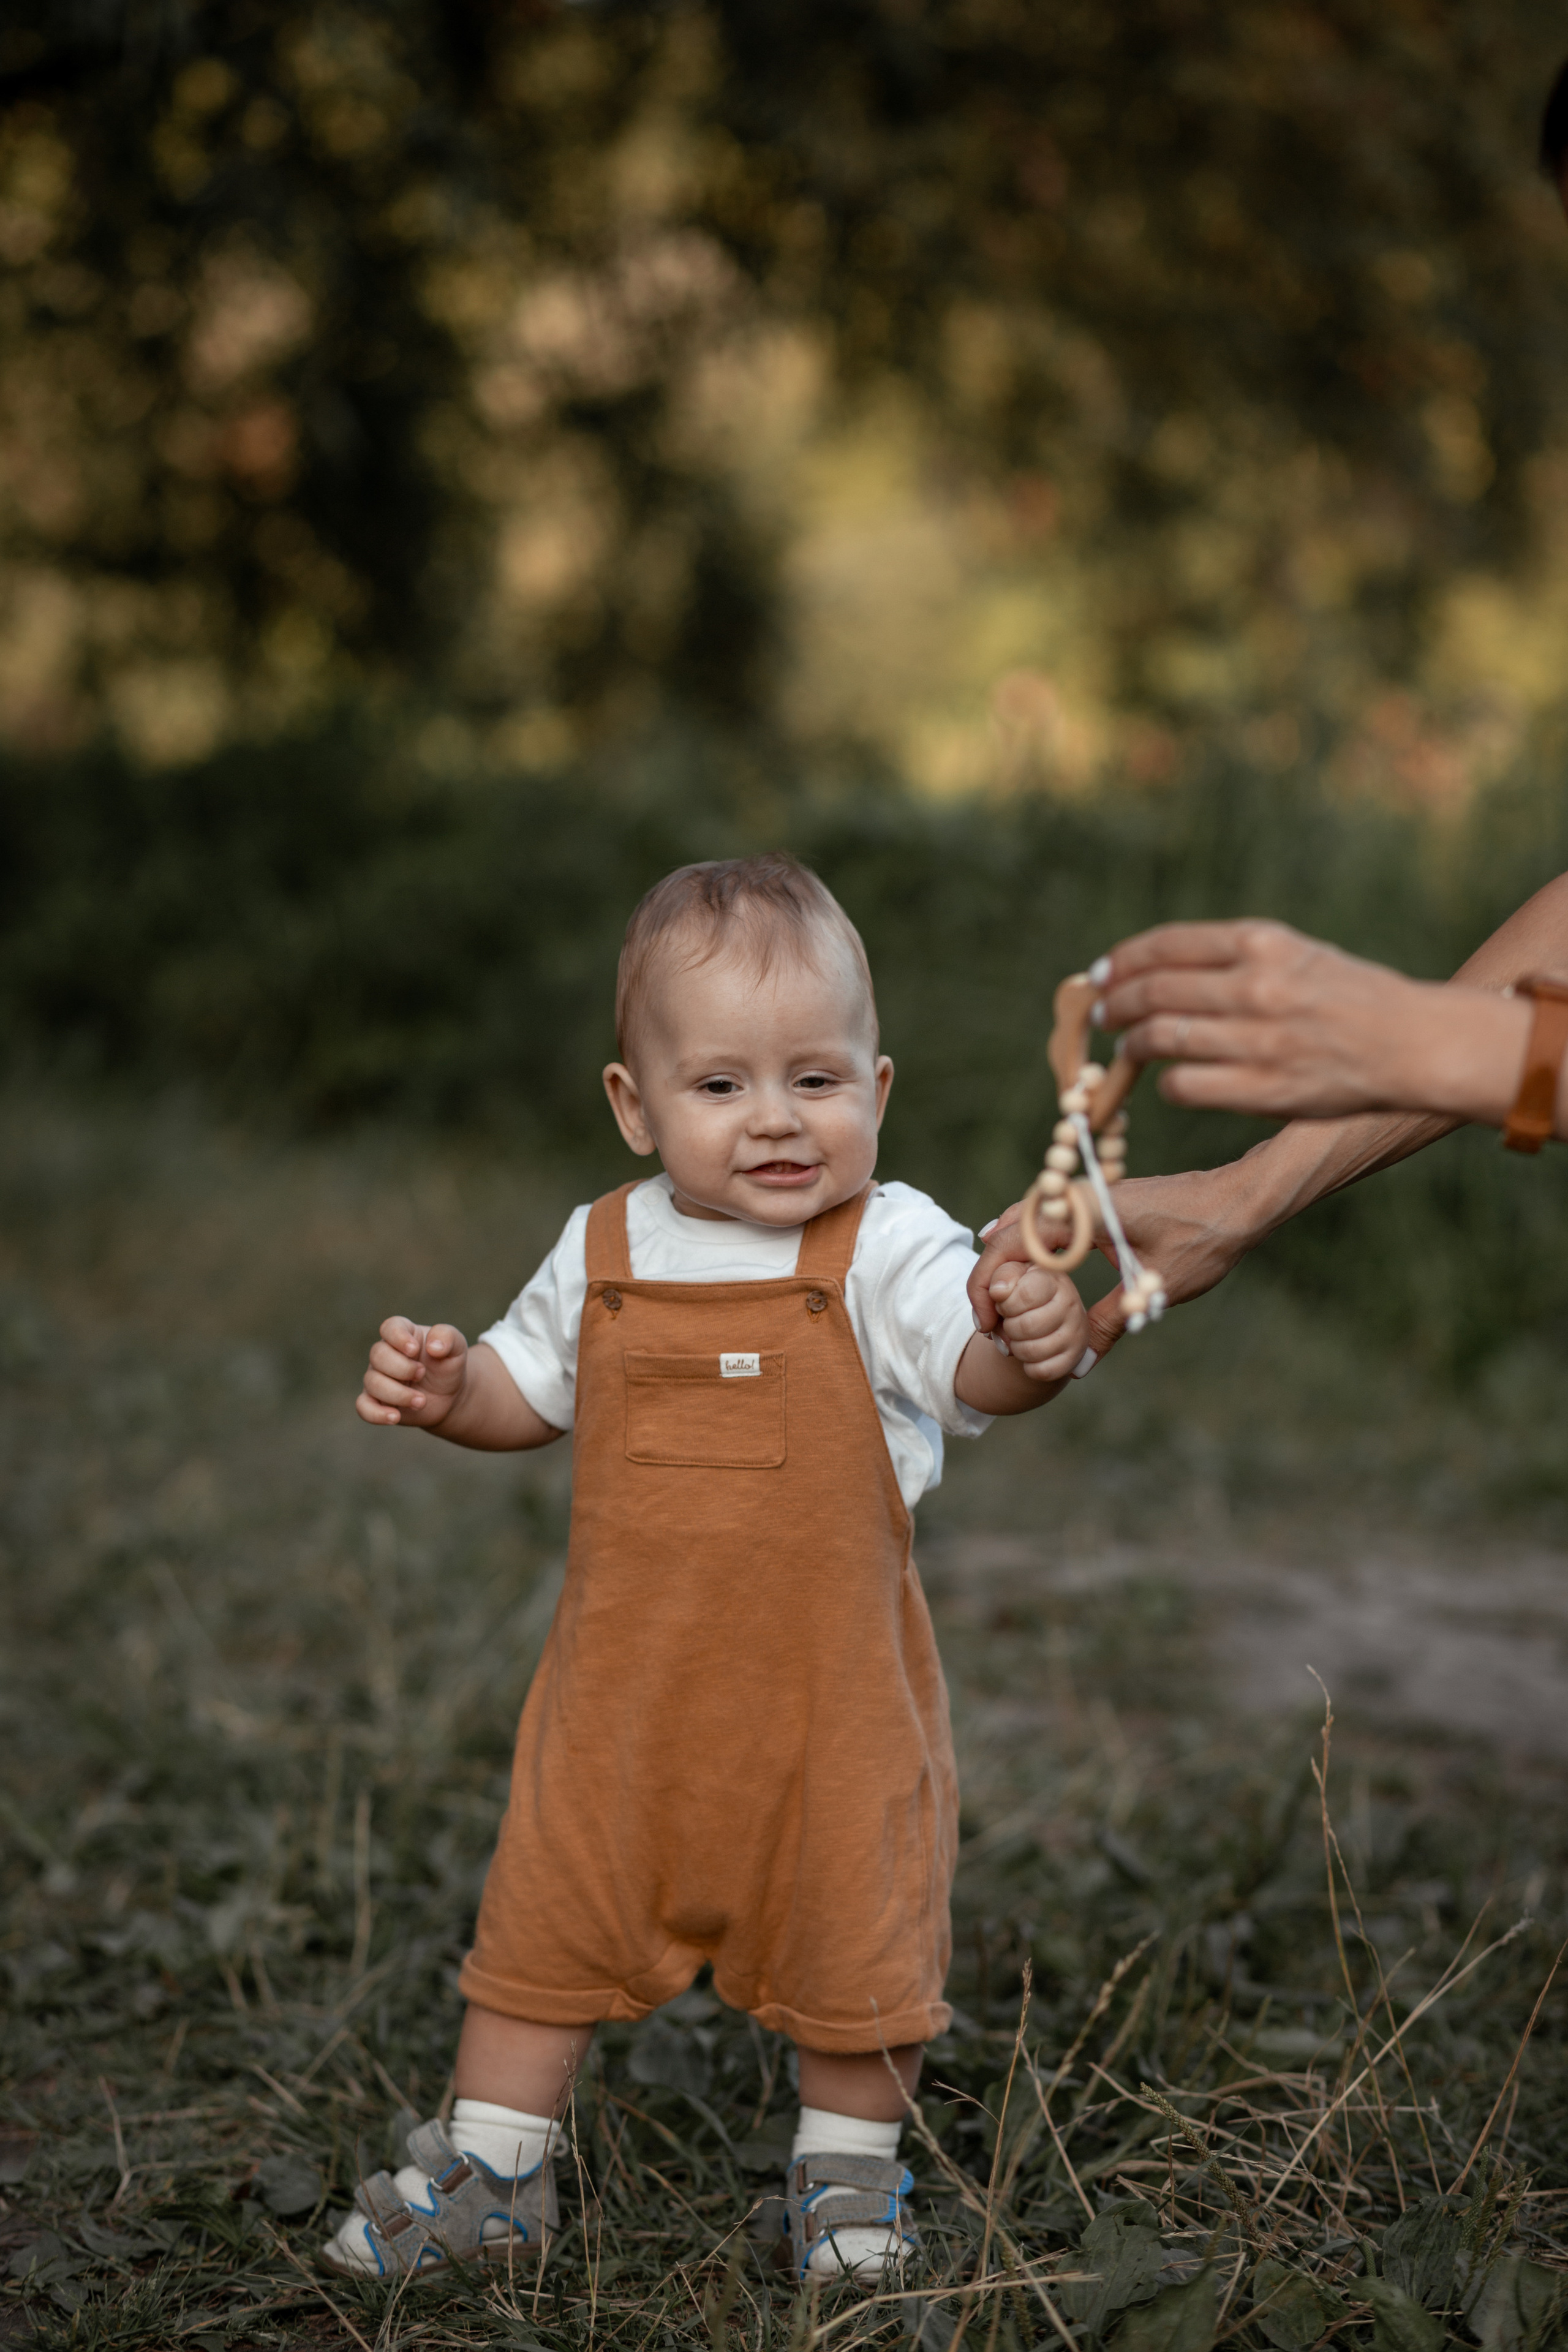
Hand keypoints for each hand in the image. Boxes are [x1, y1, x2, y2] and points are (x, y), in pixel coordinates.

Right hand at [357, 1316, 469, 1427]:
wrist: (449, 1395)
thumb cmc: (448, 1365)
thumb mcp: (456, 1346)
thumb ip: (448, 1337)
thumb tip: (433, 1347)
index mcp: (403, 1334)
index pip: (390, 1327)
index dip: (398, 1337)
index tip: (414, 1350)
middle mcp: (385, 1354)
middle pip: (378, 1355)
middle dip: (402, 1368)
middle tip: (422, 1374)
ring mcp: (377, 1377)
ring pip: (373, 1382)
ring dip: (398, 1394)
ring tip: (421, 1401)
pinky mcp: (376, 1401)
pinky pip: (363, 1407)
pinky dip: (376, 1414)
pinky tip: (395, 1417)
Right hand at [968, 1167, 1264, 1366]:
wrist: (1237, 1201)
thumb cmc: (1202, 1239)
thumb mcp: (1152, 1288)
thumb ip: (1109, 1324)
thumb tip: (1078, 1366)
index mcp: (1083, 1211)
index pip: (1012, 1245)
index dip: (989, 1286)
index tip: (989, 1325)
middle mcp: (1076, 1195)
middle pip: (1008, 1232)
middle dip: (992, 1279)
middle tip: (990, 1323)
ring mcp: (1084, 1193)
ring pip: (1023, 1222)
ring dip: (1007, 1261)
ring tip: (1000, 1303)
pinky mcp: (1096, 1200)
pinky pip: (1046, 1219)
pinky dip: (1028, 1245)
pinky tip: (1023, 1269)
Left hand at [986, 1259, 1089, 1383]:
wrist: (1037, 1315)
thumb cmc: (1015, 1292)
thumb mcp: (998, 1276)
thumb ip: (989, 1278)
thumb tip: (998, 1292)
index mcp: (1052, 1277)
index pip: (1026, 1295)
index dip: (1006, 1303)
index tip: (1005, 1301)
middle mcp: (1071, 1303)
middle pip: (1026, 1326)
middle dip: (1008, 1327)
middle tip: (1011, 1320)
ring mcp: (1076, 1332)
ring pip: (1031, 1352)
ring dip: (1015, 1347)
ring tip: (1019, 1335)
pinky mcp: (1074, 1358)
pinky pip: (1041, 1371)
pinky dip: (1028, 1366)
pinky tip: (1031, 1351)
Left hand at [1094, 918, 1516, 1120]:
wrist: (1413, 1043)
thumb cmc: (1352, 997)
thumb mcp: (1297, 953)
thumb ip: (1236, 957)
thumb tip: (1160, 968)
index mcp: (1263, 943)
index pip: (1167, 945)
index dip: (1122, 961)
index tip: (1101, 974)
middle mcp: (1256, 986)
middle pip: (1153, 992)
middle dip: (1113, 1004)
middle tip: (1100, 1015)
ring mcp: (1257, 1040)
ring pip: (1161, 1040)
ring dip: (1131, 1046)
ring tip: (1125, 1049)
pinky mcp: (1262, 1090)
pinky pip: (1184, 1087)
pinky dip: (1167, 1084)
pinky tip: (1169, 1082)